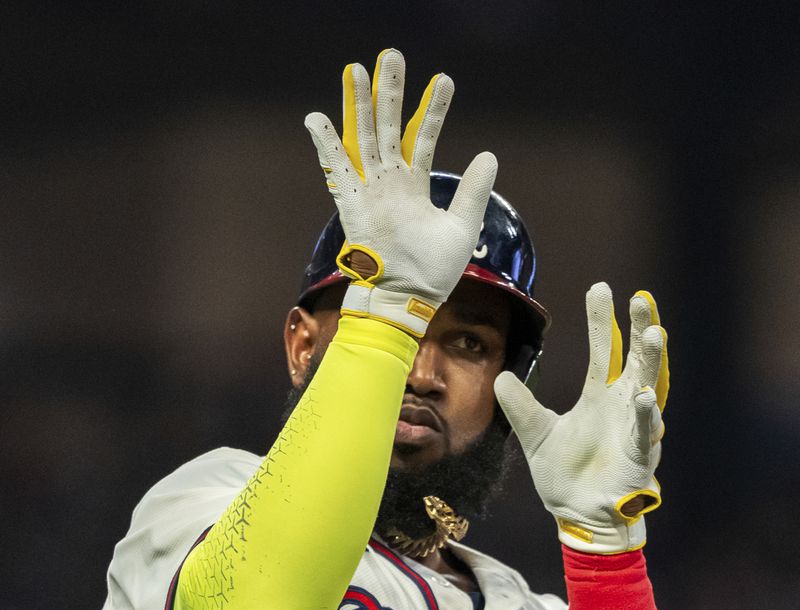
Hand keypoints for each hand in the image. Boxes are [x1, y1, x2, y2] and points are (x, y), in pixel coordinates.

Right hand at [304, 48, 496, 337]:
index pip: (424, 137)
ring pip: (364, 138)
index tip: (444, 80)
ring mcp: (370, 192)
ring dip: (361, 105)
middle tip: (392, 55)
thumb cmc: (433, 273)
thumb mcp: (462, 227)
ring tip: (358, 69)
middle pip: (390, 127)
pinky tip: (316, 118)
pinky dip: (326, 145)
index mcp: (414, 187)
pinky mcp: (352, 206)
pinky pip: (337, 171)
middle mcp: (390, 183)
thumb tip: (490, 155)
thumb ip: (473, 191)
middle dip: (391, 92)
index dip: (434, 110)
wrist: (406, 300)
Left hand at [495, 283, 668, 552]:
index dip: (602, 321)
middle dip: (639, 330)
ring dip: (651, 362)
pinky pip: (644, 432)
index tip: (602, 288)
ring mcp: (633, 429)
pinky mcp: (638, 456)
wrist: (578, 515)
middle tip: (641, 299)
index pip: (603, 350)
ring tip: (654, 333)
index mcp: (598, 397)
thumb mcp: (536, 436)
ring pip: (648, 387)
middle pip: (634, 360)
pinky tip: (644, 396)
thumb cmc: (565, 476)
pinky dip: (646, 415)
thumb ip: (521, 407)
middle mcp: (620, 406)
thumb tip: (500, 378)